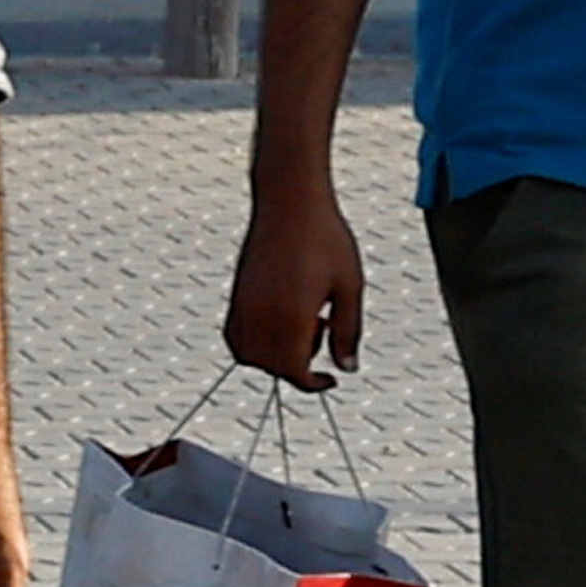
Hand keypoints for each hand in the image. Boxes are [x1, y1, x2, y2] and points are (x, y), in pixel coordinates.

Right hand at [222, 187, 366, 387]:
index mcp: (292, 317)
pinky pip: (235, 336)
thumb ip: (348, 332)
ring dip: (273, 356)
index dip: (313, 383)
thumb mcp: (350, 287)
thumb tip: (347, 368)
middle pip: (271, 367)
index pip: (293, 371)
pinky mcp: (236, 295)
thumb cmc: (326, 239)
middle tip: (323, 328)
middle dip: (296, 365)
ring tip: (301, 323)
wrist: (290, 203)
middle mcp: (261, 316)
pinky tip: (279, 321)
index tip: (330, 379)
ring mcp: (243, 306)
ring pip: (247, 355)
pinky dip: (253, 343)